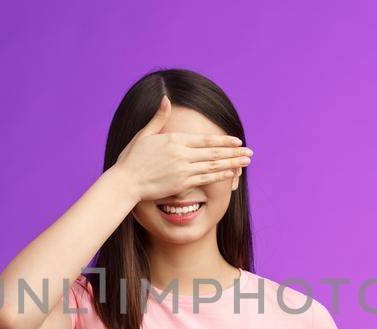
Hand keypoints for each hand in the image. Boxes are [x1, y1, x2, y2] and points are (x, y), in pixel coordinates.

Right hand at [107, 95, 252, 201]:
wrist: (125, 182)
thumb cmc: (132, 159)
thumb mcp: (144, 134)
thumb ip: (159, 117)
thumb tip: (166, 98)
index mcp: (174, 140)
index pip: (205, 139)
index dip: (223, 140)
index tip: (237, 141)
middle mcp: (181, 153)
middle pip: (213, 152)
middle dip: (234, 152)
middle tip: (250, 152)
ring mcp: (182, 169)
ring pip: (213, 165)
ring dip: (232, 163)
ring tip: (246, 162)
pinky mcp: (181, 183)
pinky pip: (205, 179)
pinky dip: (220, 175)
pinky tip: (232, 173)